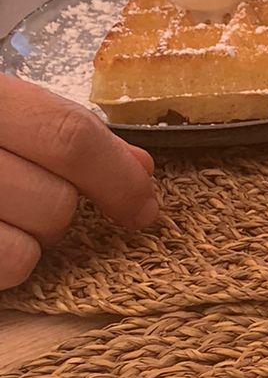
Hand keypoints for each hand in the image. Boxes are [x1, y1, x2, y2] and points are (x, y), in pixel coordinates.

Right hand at [0, 78, 158, 288]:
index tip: (145, 205)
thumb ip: (67, 133)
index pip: (70, 137)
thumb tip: (141, 166)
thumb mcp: (9, 113)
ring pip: (41, 234)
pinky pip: (13, 264)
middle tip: (55, 199)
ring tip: (10, 210)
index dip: (119, 177)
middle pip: (59, 198)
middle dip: (74, 207)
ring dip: (41, 232)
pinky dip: (15, 259)